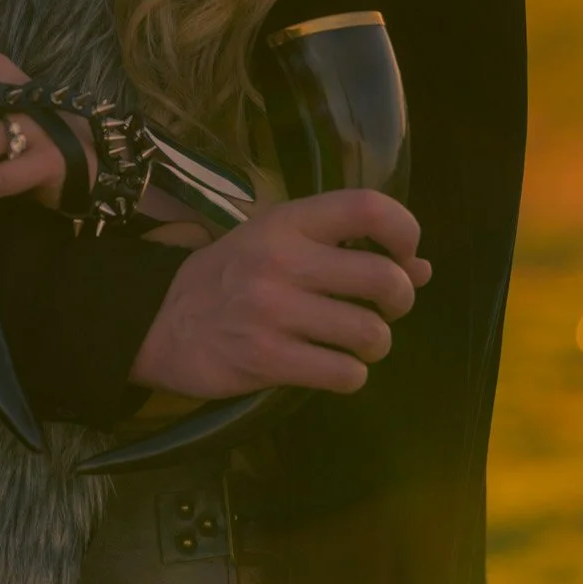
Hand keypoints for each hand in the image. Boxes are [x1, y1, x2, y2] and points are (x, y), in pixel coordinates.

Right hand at [129, 188, 431, 399]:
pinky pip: (345, 374)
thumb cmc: (230, 275)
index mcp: (288, 221)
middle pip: (385, 280)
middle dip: (400, 302)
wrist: (160, 320)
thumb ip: (346, 250)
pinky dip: (349, 375)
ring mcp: (275, 311)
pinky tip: (330, 366)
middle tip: (382, 309)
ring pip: (372, 334)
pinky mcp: (268, 359)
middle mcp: (284, 260)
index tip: (403, 254)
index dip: (405, 230)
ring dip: (374, 344)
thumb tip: (422, 269)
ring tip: (352, 342)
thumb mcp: (279, 242)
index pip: (367, 208)